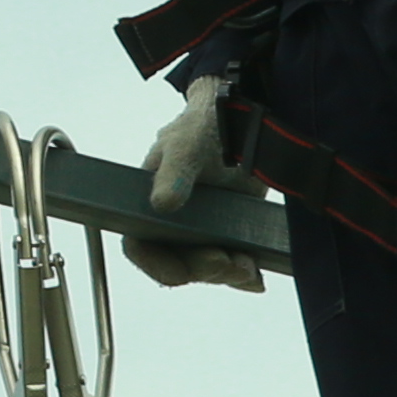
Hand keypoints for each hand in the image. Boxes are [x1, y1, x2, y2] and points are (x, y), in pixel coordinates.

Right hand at [123, 74, 268, 289]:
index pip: (139, 245)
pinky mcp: (229, 230)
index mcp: (149, 203)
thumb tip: (162, 204)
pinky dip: (243, 273)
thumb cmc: (203, 127)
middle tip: (228, 263)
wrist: (241, 119)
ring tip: (247, 268)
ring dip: (226, 274)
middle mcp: (172, 222)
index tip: (181, 273)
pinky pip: (231, 260)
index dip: (156, 265)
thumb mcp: (185, 145)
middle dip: (202, 269)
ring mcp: (202, 229)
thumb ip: (173, 174)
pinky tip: (256, 277)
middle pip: (178, 262)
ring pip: (206, 267)